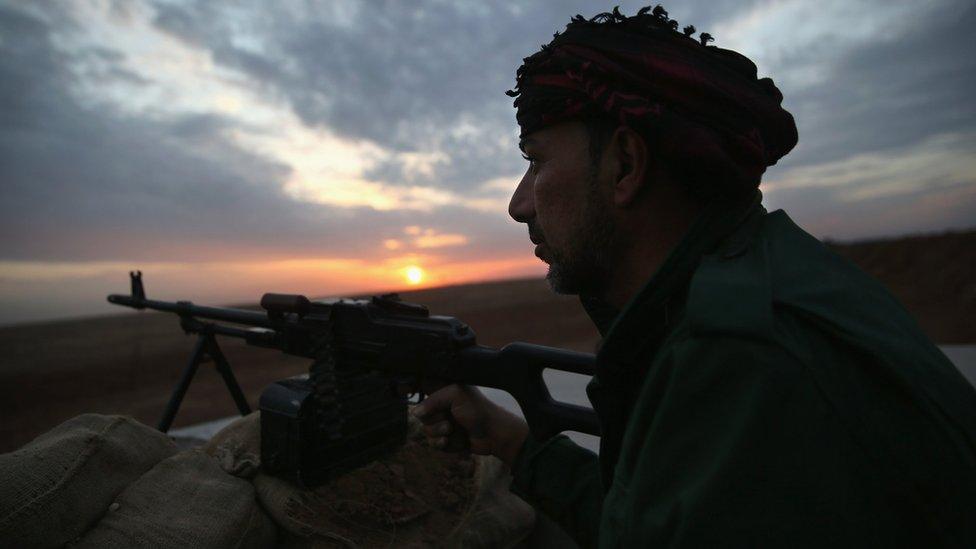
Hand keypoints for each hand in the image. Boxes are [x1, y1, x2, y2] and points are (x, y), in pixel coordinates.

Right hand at [412, 384, 528, 467]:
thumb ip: (433, 400)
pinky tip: (457, 441)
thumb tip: (415, 413)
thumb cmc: (478, 411)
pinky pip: (434, 444)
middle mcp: (442, 408)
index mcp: (444, 392)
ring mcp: (444, 424)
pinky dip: (446, 444)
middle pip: (422, 416)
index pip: (422, 390)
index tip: (411, 395)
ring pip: (427, 432)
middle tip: (449, 420)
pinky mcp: (447, 440)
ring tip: (454, 431)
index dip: (414, 394)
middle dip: (435, 421)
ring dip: (441, 434)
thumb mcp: (456, 396)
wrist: (493, 434)